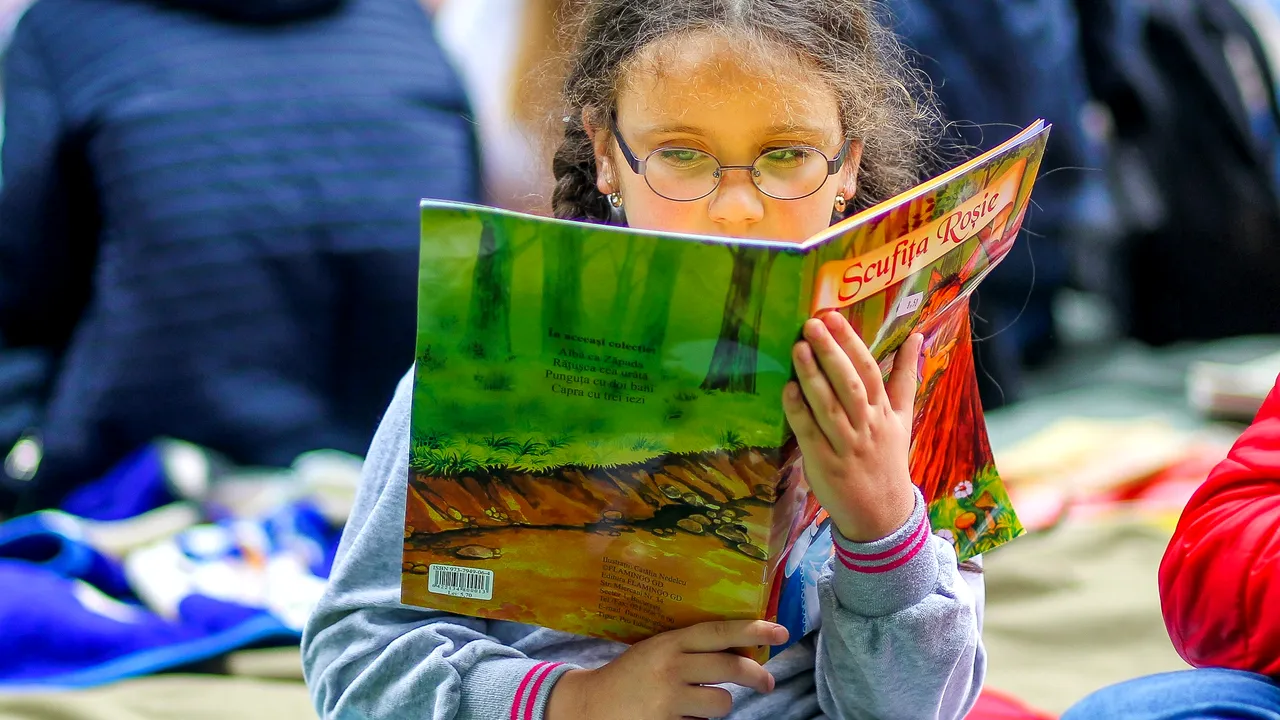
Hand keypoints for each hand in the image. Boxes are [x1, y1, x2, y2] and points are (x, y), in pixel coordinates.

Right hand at [546, 620, 787, 719]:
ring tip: (697, 705)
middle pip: (730, 667)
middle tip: (767, 681)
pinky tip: (678, 718)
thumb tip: (741, 650)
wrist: (590, 707)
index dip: (752, 629)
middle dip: (757, 675)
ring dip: (718, 706)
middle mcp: (670, 667)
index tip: (779, 631)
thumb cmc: (630, 677)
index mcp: (669, 643)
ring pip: (722, 703)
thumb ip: (691, 650)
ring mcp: (668, 700)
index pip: (718, 631)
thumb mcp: (658, 652)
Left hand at [782, 312, 921, 542]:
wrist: (883, 514)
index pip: (869, 371)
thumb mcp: (903, 417)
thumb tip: (917, 336)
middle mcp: (867, 425)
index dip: (851, 343)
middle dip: (832, 352)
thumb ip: (905, 377)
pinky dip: (799, 412)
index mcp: (884, 412)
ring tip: (798, 347)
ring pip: (830, 406)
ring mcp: (846, 445)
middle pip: (850, 384)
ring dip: (813, 376)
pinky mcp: (825, 464)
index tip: (834, 316)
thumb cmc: (888, 459)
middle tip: (813, 323)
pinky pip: (811, 434)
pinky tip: (787, 389)